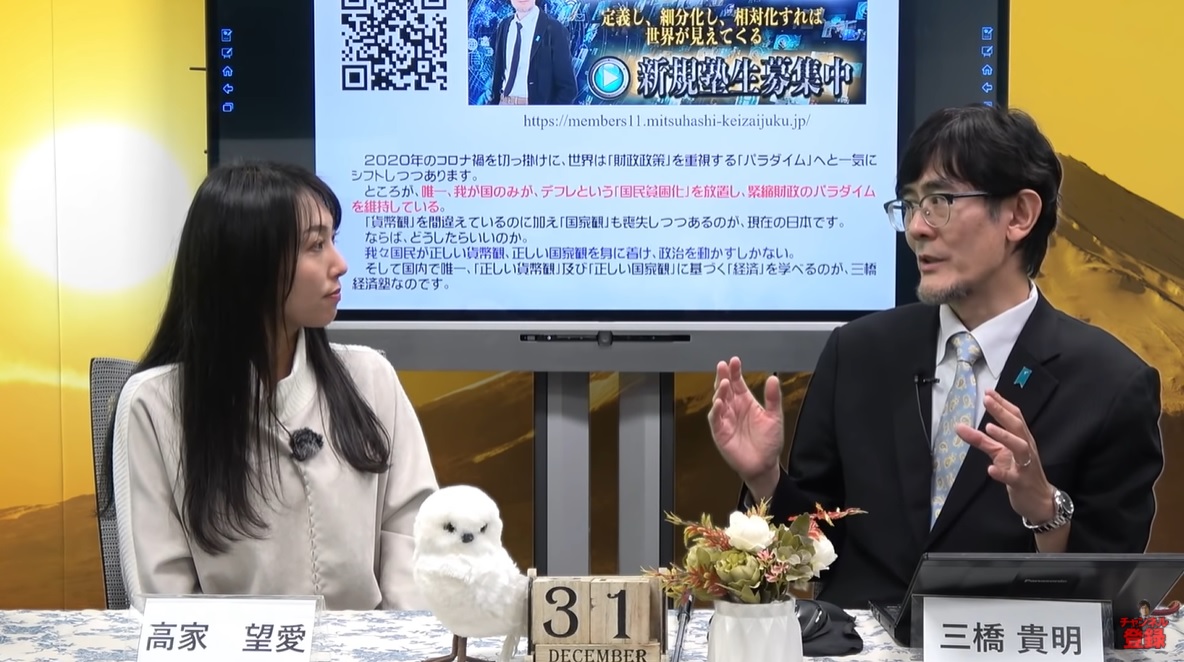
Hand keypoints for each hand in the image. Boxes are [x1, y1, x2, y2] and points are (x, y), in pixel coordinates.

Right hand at [707, 357, 784, 494]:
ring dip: (720, 392)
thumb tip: (773, 378)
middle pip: (725, 389)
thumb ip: (772, 398)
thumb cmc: (769, 441)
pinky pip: (716, 420)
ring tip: (724, 383)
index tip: (735, 360)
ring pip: (718, 401)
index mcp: (746, 402)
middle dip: (723, 377)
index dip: (735, 371)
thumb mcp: (774, 417)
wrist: (765, 465)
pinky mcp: (720, 433)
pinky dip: (716, 411)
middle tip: (723, 366)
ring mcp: (726, 420)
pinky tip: (719, 403)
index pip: (738, 383)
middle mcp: (733, 408)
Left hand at [955, 389, 1054, 522]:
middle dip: (1002, 412)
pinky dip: (1002, 473)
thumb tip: (960, 427)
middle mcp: (1026, 449)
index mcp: (1022, 439)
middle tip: (987, 400)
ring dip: (1005, 437)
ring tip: (988, 428)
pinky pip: (1013, 477)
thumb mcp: (999, 453)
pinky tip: (991, 469)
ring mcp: (1025, 466)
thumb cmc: (1020, 472)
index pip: (1015, 417)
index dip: (1002, 404)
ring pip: (1020, 448)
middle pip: (1017, 427)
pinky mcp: (1022, 483)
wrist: (1039, 501)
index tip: (988, 392)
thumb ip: (981, 440)